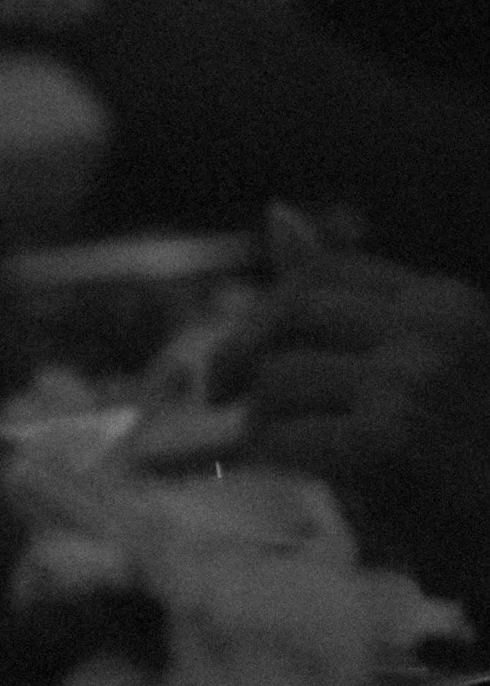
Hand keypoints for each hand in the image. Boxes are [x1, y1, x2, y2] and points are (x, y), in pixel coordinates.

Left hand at [210, 249, 489, 610]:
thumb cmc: (474, 461)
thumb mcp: (425, 363)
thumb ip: (353, 302)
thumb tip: (276, 215)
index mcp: (443, 303)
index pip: (323, 271)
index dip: (269, 310)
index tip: (251, 350)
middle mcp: (431, 329)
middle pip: (292, 310)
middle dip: (241, 351)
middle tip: (220, 394)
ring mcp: (411, 383)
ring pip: (278, 377)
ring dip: (257, 416)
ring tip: (271, 445)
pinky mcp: (390, 443)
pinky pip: (284, 435)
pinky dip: (268, 455)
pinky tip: (285, 471)